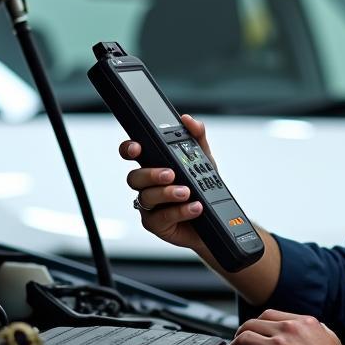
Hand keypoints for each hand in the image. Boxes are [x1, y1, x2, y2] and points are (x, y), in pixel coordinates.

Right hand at [119, 114, 214, 252]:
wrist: (215, 222)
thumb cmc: (203, 190)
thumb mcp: (206, 161)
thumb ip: (198, 138)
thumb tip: (189, 120)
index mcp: (154, 165)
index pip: (133, 153)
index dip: (129, 149)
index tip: (137, 148)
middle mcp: (148, 185)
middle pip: (134, 177)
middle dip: (151, 174)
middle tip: (170, 174)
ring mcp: (150, 205)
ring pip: (146, 197)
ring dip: (167, 193)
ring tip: (187, 192)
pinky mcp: (155, 224)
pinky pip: (161, 217)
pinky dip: (179, 211)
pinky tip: (194, 207)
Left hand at [229, 310, 344, 344]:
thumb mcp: (328, 337)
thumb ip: (312, 330)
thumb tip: (302, 331)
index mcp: (301, 322)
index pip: (269, 315)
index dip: (257, 323)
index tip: (254, 331)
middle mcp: (288, 331)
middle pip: (252, 324)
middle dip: (241, 332)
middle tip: (238, 341)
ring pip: (244, 339)